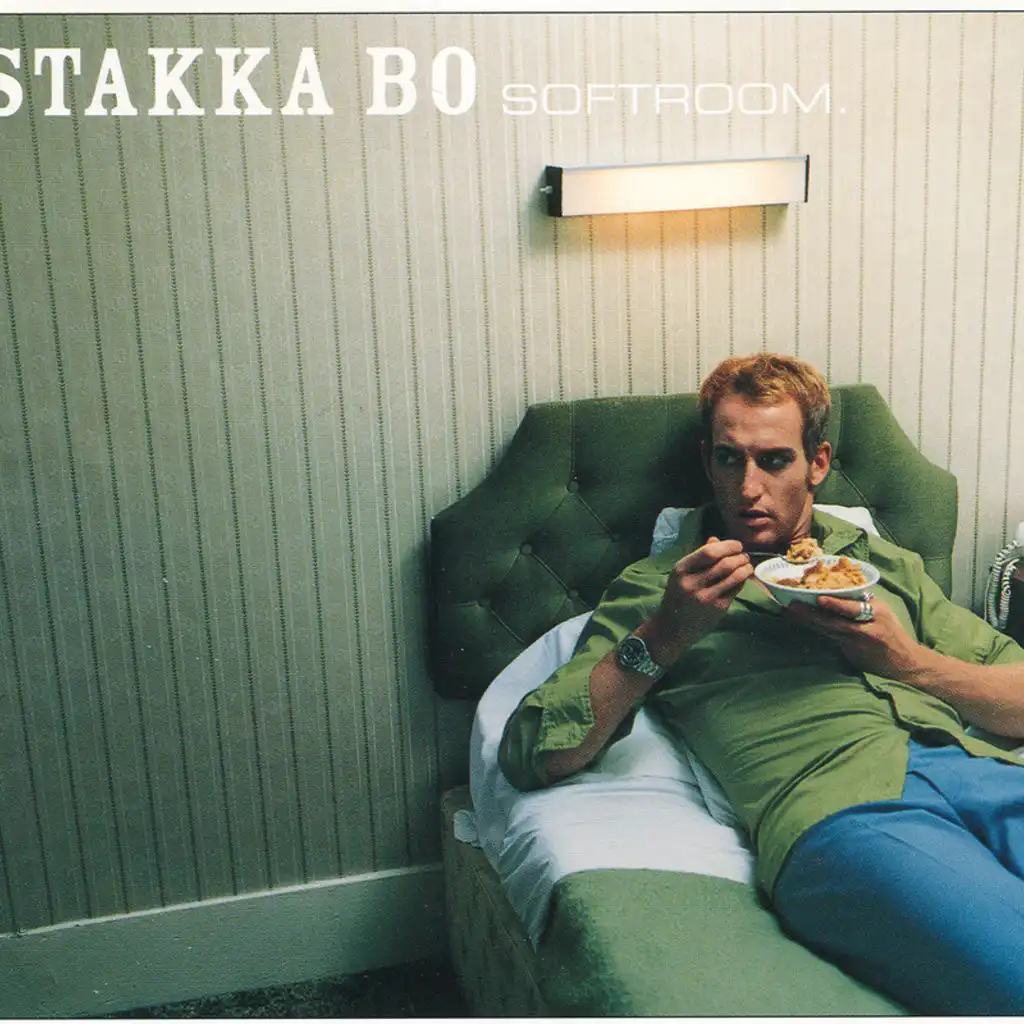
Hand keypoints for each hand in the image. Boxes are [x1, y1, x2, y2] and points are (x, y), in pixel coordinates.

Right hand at [639, 536, 753, 667]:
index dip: (728, 546)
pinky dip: (742, 581)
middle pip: (724, 563)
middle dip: (740, 556)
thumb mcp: (681, 574)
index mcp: (681, 570)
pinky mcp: (717, 609)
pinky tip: (742, 579)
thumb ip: (698, 557)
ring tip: (747, 565)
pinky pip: (735, 589)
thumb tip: (717, 540)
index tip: (737, 545)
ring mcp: (705, 597)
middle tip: (744, 556)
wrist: (671, 628)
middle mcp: (692, 583)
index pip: (709, 552)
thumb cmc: (677, 597)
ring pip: (734, 576)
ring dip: (745, 568)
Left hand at [784, 592, 924, 679]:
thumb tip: (836, 588)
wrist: (906, 664)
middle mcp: (867, 629)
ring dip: (807, 622)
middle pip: (835, 622)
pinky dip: (815, 631)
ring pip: (828, 631)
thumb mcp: (884, 613)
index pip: (855, 609)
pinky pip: (830, 640)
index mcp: (878, 613)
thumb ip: (862, 602)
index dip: (837, 605)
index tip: (820, 599)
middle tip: (791, 605)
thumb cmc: (892, 633)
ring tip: (789, 612)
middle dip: (811, 614)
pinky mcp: (851, 655)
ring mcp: (858, 645)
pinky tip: (801, 624)